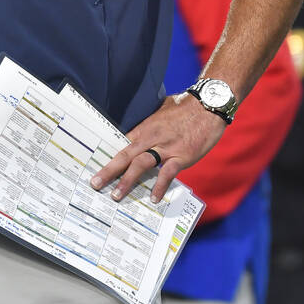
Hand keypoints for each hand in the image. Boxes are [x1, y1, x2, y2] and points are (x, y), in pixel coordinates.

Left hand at [90, 91, 225, 202]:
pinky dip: (159, 186)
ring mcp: (166, 147)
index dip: (109, 157)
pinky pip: (167, 173)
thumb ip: (150, 122)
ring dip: (127, 180)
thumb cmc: (185, 106)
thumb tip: (140, 132)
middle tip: (95, 184)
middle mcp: (151, 137)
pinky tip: (153, 198)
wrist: (208, 105)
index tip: (96, 168)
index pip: (122, 144)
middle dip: (108, 171)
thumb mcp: (162, 110)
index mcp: (145, 127)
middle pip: (125, 155)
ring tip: (116, 195)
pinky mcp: (182, 155)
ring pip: (141, 164)